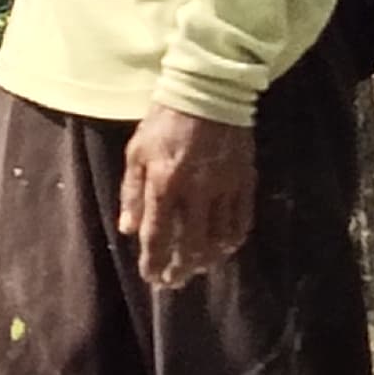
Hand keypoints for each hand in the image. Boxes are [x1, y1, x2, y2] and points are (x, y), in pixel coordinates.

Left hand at [117, 106, 255, 291]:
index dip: (154, 262)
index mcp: (164, 184)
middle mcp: (195, 192)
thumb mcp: (137, 153)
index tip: (152, 278)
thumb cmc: (164, 122)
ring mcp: (224, 188)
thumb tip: (128, 229)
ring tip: (197, 268)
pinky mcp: (245, 181)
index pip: (157, 235)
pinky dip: (233, 240)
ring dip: (207, 260)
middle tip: (174, 282)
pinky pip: (242, 220)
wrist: (207, 92)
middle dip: (181, 269)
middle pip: (190, 245)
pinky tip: (225, 248)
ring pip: (219, 238)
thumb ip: (132, 194)